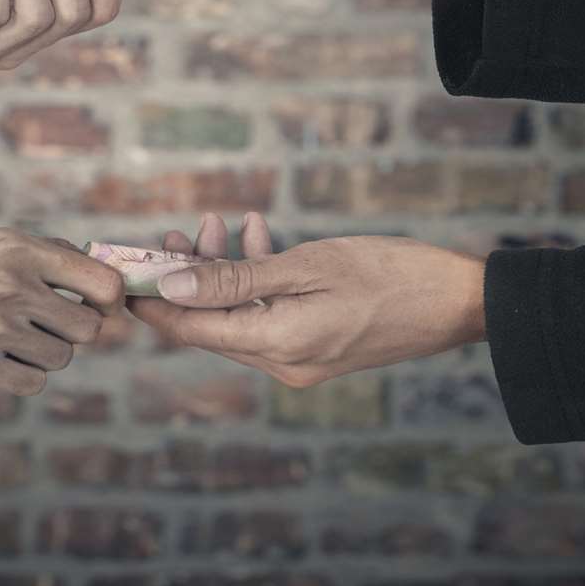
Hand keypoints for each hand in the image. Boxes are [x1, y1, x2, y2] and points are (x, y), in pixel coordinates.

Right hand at [0, 228, 127, 395]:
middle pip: (87, 330)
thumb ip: (46, 255)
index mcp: (20, 251)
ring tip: (8, 338)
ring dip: (43, 354)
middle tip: (42, 325)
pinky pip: (33, 383)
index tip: (98, 307)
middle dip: (70, 331)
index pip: (102, 284)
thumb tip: (102, 278)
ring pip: (60, 359)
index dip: (109, 301)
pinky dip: (21, 375)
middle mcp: (13, 289)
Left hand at [127, 213, 486, 388]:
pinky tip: (256, 232)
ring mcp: (301, 357)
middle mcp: (282, 362)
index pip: (189, 328)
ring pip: (238, 314)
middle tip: (170, 234)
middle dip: (186, 276)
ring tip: (215, 222)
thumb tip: (171, 284)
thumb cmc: (389, 275)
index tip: (125, 268)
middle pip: (209, 322)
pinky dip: (258, 277)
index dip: (152, 299)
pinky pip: (270, 313)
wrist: (459, 300)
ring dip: (222, 270)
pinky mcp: (318, 344)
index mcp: (275, 346)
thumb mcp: (306, 266)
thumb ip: (235, 278)